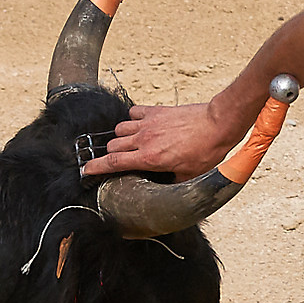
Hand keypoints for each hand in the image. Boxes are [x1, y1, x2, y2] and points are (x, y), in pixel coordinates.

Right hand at [80, 102, 240, 179]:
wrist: (218, 124)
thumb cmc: (206, 151)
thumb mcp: (189, 176)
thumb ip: (172, 183)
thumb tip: (166, 191)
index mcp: (149, 158)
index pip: (113, 162)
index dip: (95, 168)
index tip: (86, 171)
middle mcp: (144, 140)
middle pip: (112, 146)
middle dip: (110, 155)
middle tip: (116, 161)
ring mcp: (148, 123)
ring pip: (119, 129)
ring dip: (120, 138)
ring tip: (129, 145)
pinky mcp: (155, 111)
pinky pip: (133, 113)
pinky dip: (131, 120)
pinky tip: (140, 126)